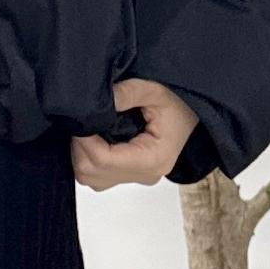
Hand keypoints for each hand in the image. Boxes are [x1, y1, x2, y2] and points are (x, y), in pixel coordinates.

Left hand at [71, 77, 198, 190]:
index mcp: (152, 159)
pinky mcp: (130, 176)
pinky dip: (88, 159)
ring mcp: (137, 178)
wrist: (191, 113)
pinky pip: (98, 176)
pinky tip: (94, 139)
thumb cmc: (178, 103)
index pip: (103, 160)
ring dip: (81, 154)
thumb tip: (103, 100)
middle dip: (79, 147)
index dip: (83, 140)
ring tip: (88, 129)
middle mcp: (145, 175)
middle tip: (80, 122)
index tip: (78, 119)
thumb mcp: (155, 90)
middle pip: (92, 172)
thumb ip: (129, 92)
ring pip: (91, 178)